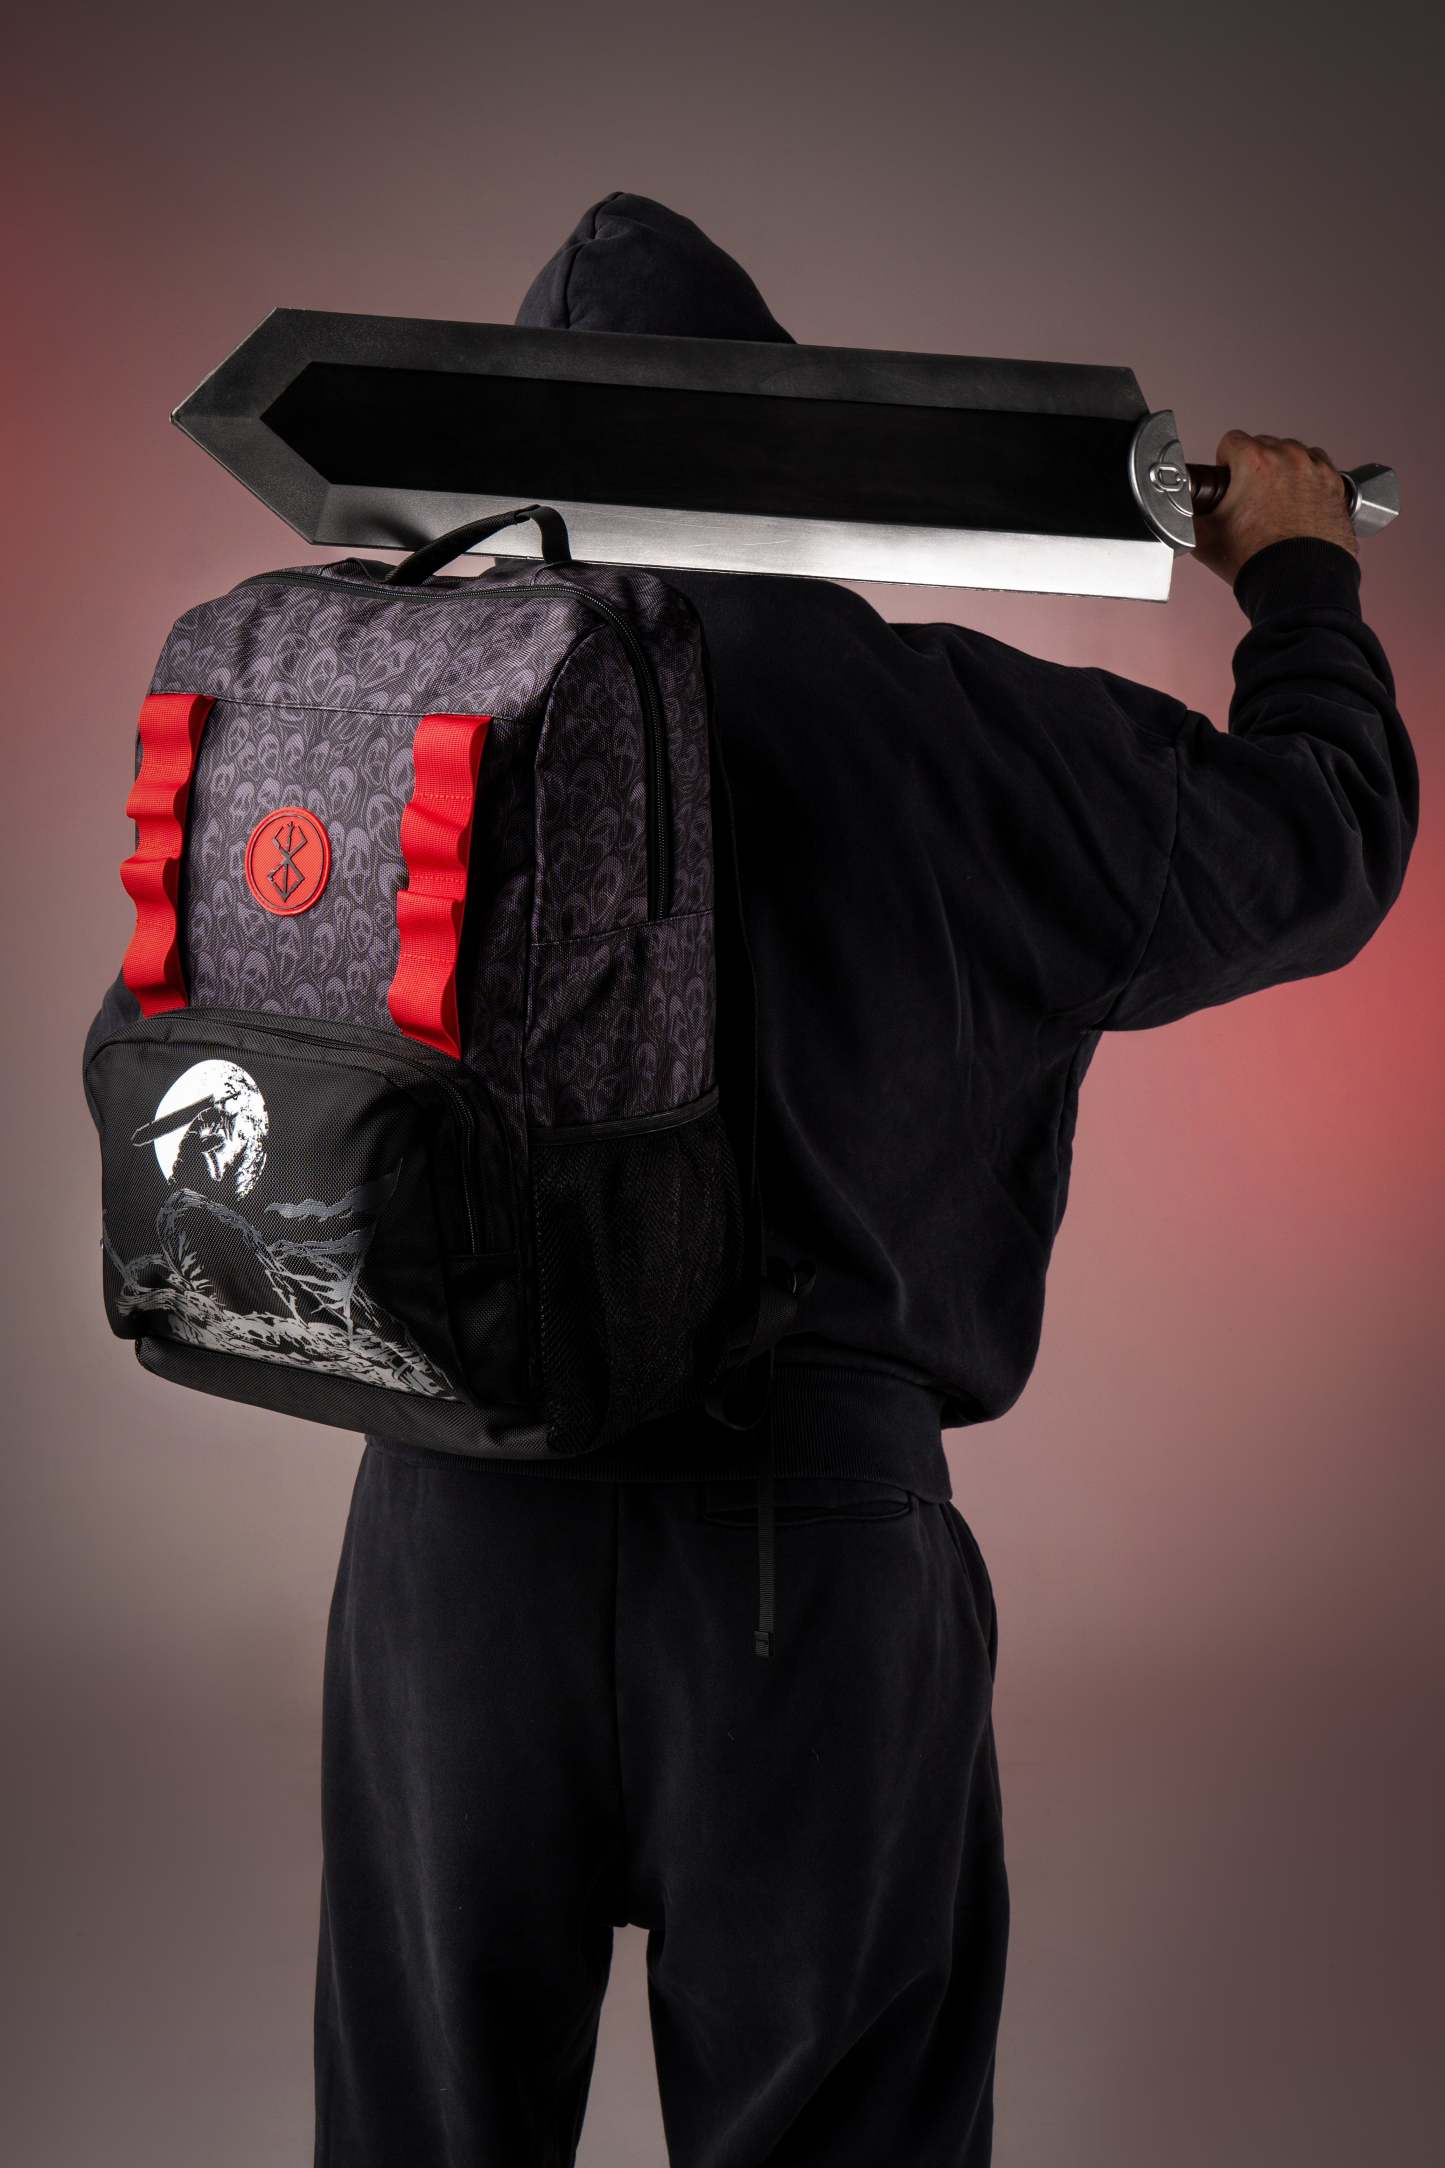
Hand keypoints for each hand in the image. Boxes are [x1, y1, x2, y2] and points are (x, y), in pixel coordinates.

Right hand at [1192, 429, 1359, 584]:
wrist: (1296, 583)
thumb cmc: (1256, 560)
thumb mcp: (1203, 538)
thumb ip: (1190, 515)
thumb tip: (1178, 512)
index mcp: (1255, 462)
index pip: (1231, 441)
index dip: (1224, 463)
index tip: (1227, 481)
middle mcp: (1289, 458)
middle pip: (1264, 445)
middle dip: (1254, 467)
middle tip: (1249, 499)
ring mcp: (1316, 469)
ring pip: (1293, 454)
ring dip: (1282, 470)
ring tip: (1275, 502)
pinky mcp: (1336, 486)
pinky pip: (1319, 469)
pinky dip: (1307, 481)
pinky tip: (1298, 505)